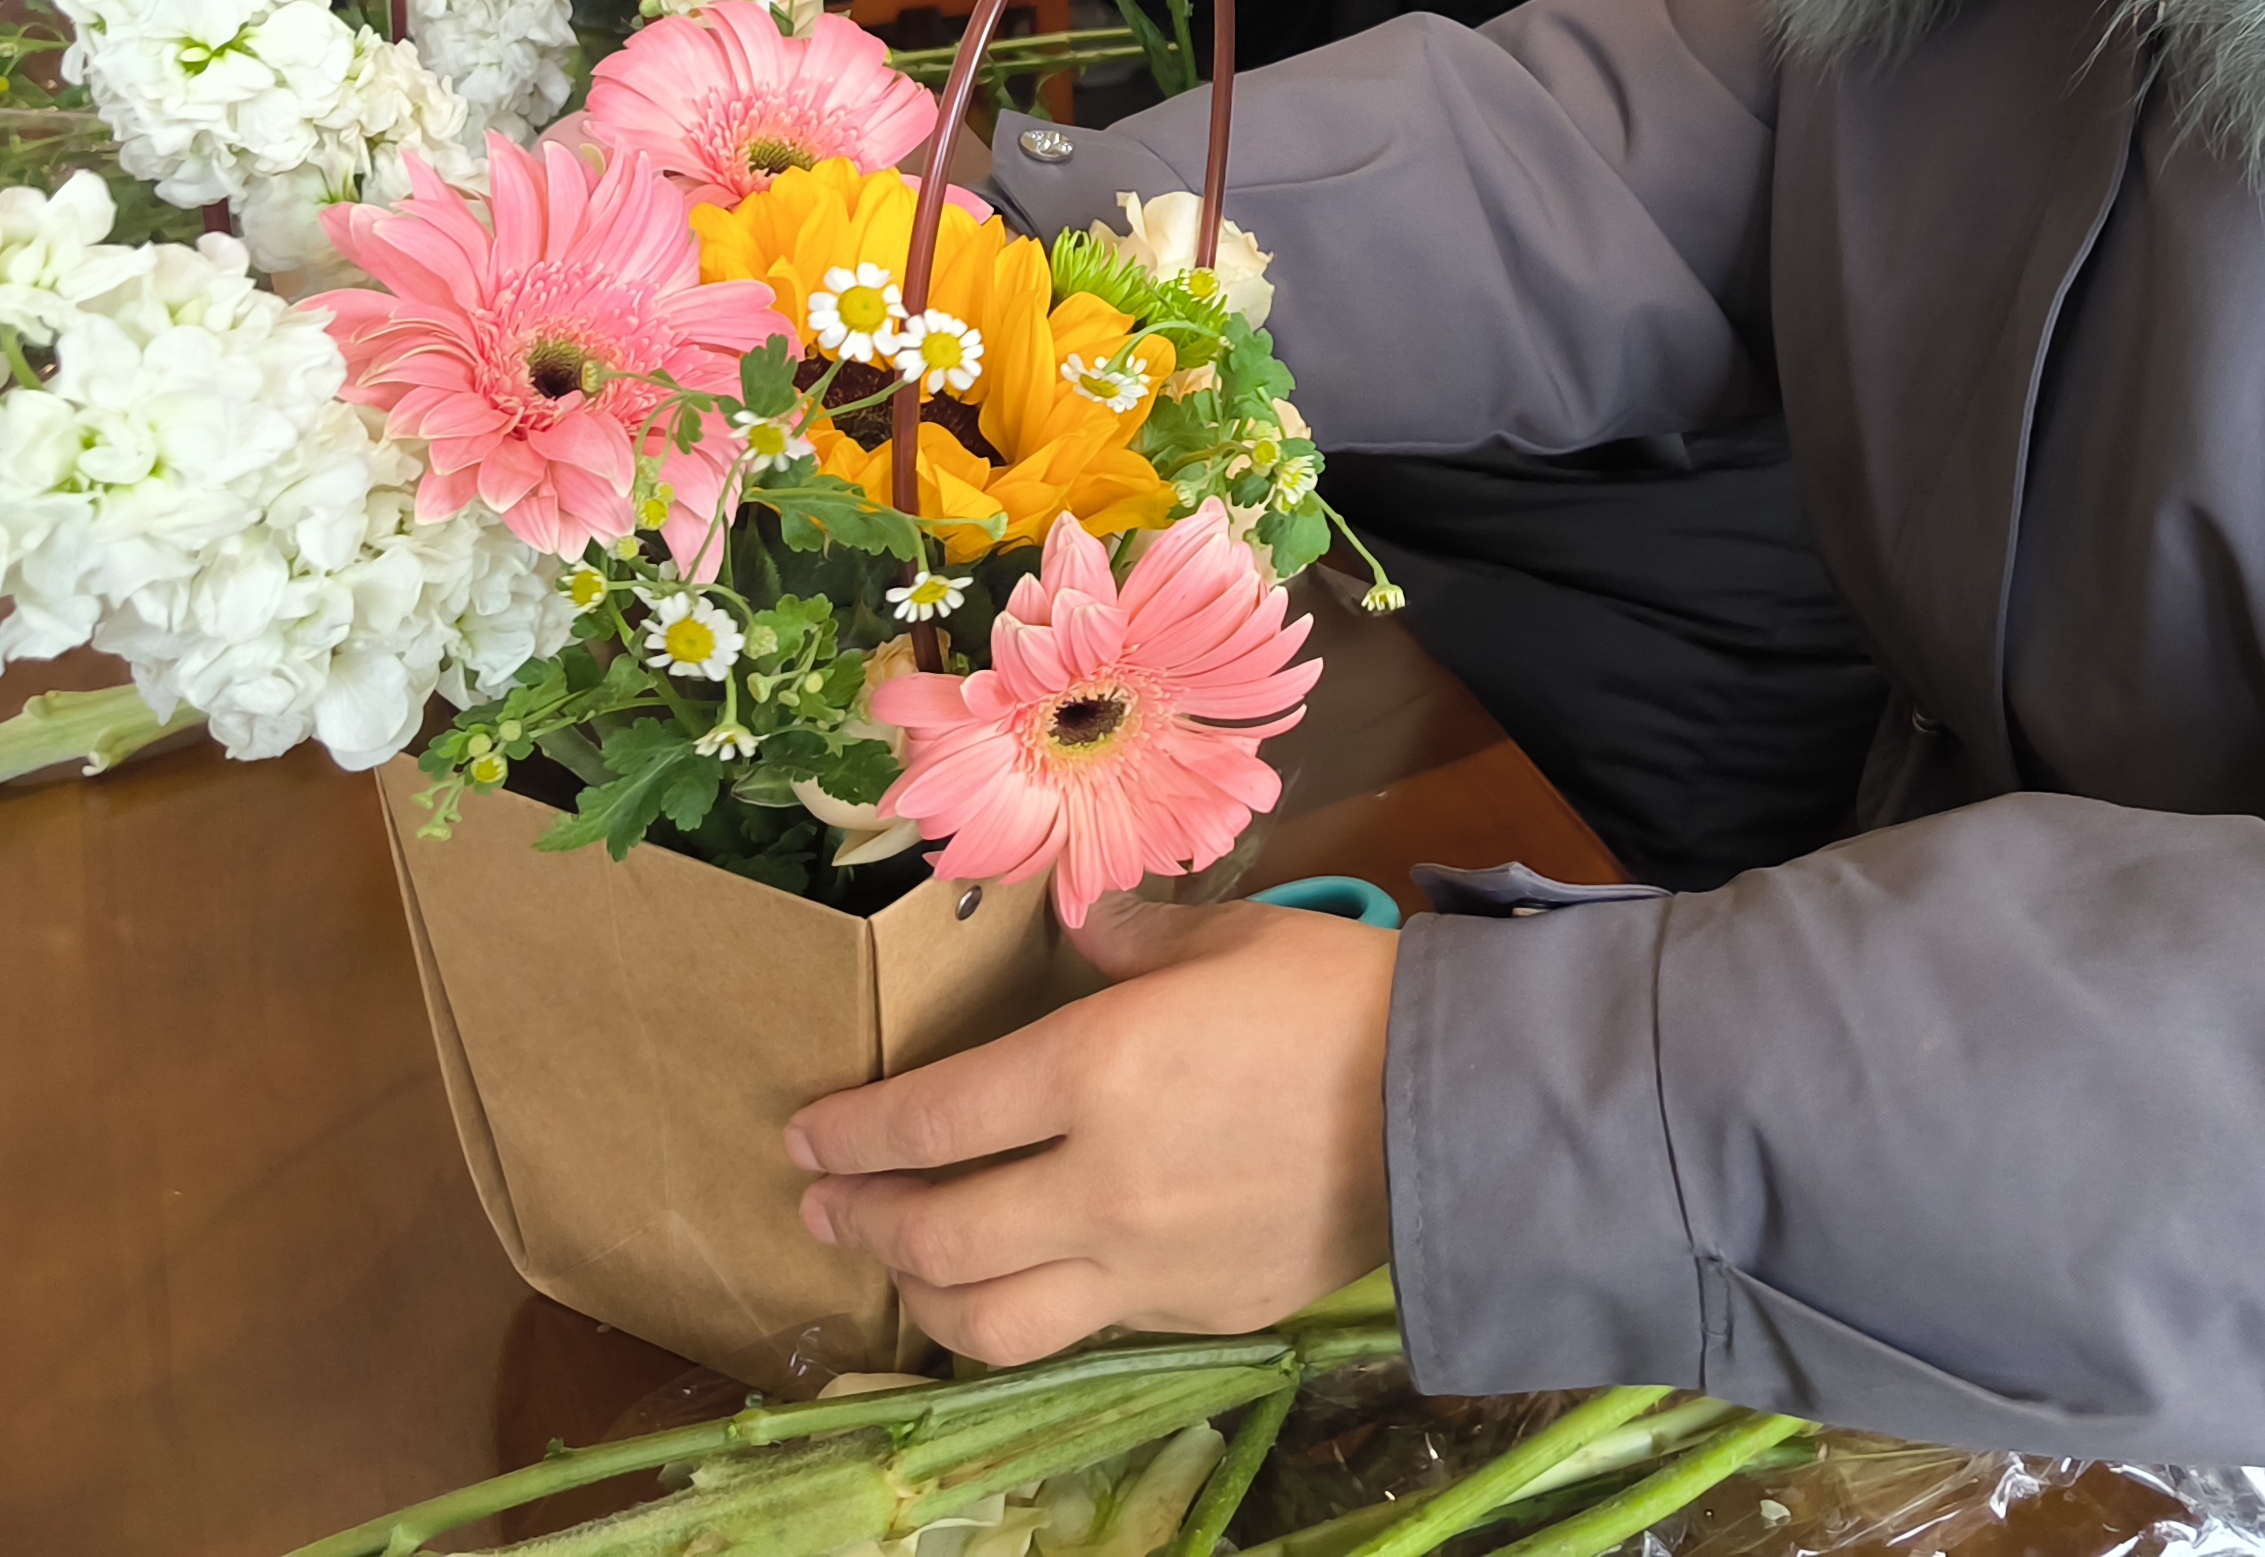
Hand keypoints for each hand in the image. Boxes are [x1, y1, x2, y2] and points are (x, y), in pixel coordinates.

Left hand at [787, 894, 1395, 1364]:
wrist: (1460, 1113)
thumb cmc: (1342, 1000)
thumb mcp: (1231, 937)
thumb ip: (1134, 944)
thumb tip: (1085, 937)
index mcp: (1095, 1071)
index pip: (931, 1121)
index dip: (853, 1135)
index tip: (805, 1138)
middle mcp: (1099, 1186)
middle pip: (938, 1236)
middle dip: (861, 1223)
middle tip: (822, 1209)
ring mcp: (1147, 1268)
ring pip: (992, 1319)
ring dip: (924, 1297)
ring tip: (901, 1270)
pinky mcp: (1199, 1313)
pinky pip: (1085, 1327)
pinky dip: (1029, 1312)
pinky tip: (1023, 1285)